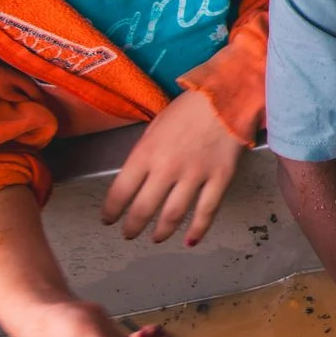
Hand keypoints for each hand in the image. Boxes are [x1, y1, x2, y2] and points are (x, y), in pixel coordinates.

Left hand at [105, 91, 244, 246]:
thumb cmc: (188, 108)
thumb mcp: (156, 126)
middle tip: (128, 234)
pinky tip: (190, 240)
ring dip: (161, 232)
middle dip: (132, 227)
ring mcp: (195, 176)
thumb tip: (139, 178)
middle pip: (143, 209)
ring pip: (173, 215)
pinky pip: (207, 211)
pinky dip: (198, 230)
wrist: (226, 96)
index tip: (108, 219)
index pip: (120, 192)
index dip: (111, 211)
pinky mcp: (219, 179)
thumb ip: (145, 153)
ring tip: (156, 238)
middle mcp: (167, 168)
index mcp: (146, 153)